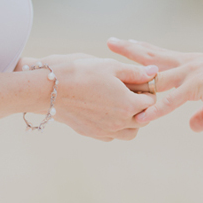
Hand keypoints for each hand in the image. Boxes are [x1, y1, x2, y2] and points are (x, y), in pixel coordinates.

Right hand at [38, 56, 158, 141]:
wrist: (48, 88)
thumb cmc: (80, 73)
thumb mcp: (110, 66)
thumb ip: (135, 72)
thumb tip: (154, 72)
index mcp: (128, 104)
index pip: (151, 101)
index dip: (147, 89)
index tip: (137, 80)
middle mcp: (120, 122)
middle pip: (144, 118)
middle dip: (141, 105)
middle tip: (130, 90)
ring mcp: (105, 131)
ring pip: (130, 132)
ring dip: (131, 121)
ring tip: (121, 104)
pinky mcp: (92, 134)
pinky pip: (112, 136)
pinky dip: (115, 127)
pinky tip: (106, 112)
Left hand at [108, 38, 202, 131]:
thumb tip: (192, 126)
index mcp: (192, 65)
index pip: (162, 54)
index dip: (145, 49)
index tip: (128, 43)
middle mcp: (187, 64)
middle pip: (152, 56)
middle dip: (130, 49)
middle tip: (110, 42)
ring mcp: (190, 73)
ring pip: (155, 74)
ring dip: (134, 77)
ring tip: (113, 73)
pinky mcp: (197, 86)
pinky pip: (171, 100)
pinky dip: (156, 110)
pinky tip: (143, 118)